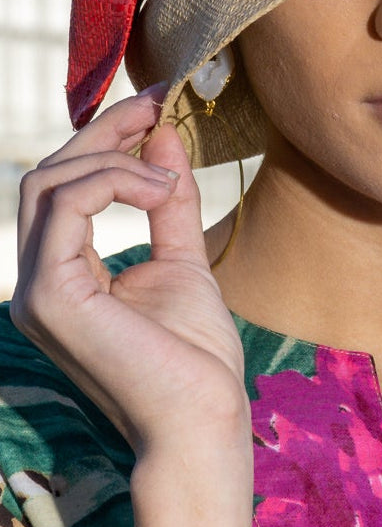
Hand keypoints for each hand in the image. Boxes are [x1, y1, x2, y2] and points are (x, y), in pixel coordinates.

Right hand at [11, 91, 249, 459]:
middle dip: (105, 131)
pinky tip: (160, 190)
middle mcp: (36, 281)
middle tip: (160, 106)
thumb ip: (167, 203)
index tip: (156, 104)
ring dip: (115, 157)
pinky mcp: (50, 296)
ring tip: (170, 176)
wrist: (202, 422)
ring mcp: (35, 291)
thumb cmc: (195, 359)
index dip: (105, 136)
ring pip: (51, 182)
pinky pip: (67, 206)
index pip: (63, 187)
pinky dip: (115, 181)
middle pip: (49, 174)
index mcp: (61, 275)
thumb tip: (163, 137)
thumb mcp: (183, 261)